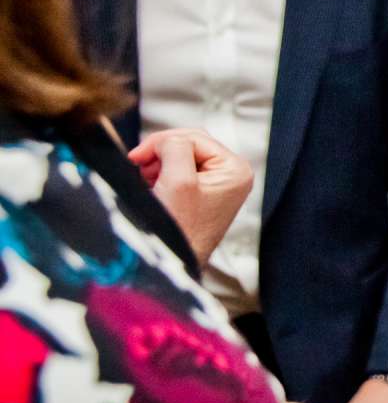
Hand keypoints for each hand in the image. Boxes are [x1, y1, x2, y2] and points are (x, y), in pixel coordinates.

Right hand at [128, 127, 252, 262]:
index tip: (138, 158)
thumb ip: (176, 148)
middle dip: (159, 153)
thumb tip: (167, 140)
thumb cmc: (179, 231)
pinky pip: (176, 173)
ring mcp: (216, 186)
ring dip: (157, 164)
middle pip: (188, 145)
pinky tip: (150, 187)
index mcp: (235, 170)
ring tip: (144, 180)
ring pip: (179, 158)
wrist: (171, 266)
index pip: (195, 137)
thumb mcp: (178, 181)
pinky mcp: (200, 196)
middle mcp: (230, 176)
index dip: (162, 143)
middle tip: (137, 166)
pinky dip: (158, 175)